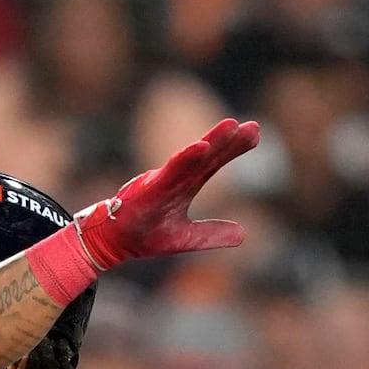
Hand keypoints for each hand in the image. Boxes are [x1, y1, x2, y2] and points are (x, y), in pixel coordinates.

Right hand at [73, 118, 258, 267]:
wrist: (113, 242)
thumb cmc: (146, 234)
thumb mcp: (187, 238)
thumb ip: (212, 233)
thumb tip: (243, 234)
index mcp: (185, 185)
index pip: (213, 163)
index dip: (233, 149)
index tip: (255, 134)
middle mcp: (176, 178)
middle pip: (207, 155)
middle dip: (229, 140)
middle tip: (254, 127)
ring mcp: (163, 181)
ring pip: (191, 158)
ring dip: (212, 141)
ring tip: (232, 126)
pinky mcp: (150, 189)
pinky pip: (170, 171)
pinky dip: (186, 158)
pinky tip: (202, 146)